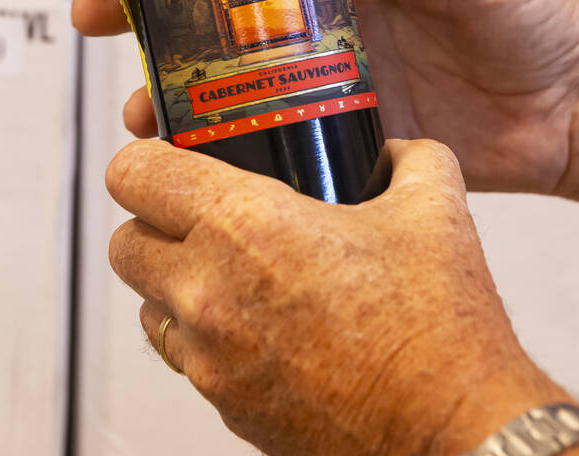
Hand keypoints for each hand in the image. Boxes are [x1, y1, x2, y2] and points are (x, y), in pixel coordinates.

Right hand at [72, 0, 578, 193]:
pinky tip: (190, 152)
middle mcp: (323, 5)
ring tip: (137, 101)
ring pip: (225, 66)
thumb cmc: (539, 16)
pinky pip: (264, 129)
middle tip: (98, 5)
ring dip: (171, 77)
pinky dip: (221, 138)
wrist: (575, 108)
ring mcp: (325, 68)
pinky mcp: (339, 127)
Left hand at [107, 137, 559, 455]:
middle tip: (200, 209)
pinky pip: (184, 359)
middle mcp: (209, 293)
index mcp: (245, 225)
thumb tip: (395, 149)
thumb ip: (409, 157)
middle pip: (124, 243)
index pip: (135, 174)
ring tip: (233, 268)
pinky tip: (261, 321)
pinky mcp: (226, 409)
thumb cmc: (436, 328)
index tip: (170, 152)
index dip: (146, 155)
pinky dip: (204, 335)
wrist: (454, 432)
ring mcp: (211, 360)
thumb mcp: (433, 207)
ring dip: (174, 280)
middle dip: (154, 219)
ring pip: (147, 305)